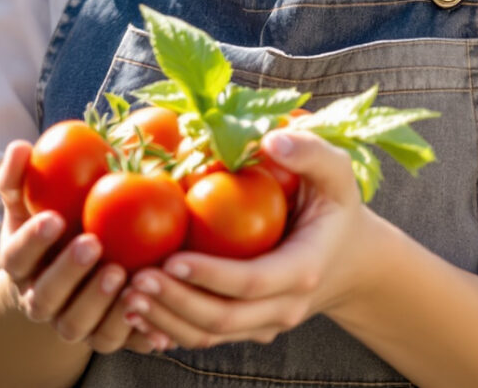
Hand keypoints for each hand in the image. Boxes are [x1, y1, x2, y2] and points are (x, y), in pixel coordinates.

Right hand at [0, 139, 169, 353]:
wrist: (70, 269)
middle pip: (45, 297)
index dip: (32, 240)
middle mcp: (38, 301)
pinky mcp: (100, 337)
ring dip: (98, 302)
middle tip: (94, 243)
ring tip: (122, 272)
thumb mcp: (33, 197)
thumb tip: (20, 147)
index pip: (16, 255)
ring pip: (76, 326)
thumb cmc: (55, 219)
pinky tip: (152, 306)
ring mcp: (68, 324)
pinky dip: (132, 328)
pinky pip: (114, 340)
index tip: (54, 217)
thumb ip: (21, 175)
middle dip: (68, 273)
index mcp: (19, 265)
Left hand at [121, 130, 382, 349]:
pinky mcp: (247, 327)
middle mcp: (284, 307)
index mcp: (303, 271)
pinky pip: (204, 337)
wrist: (351, 261)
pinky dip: (169, 329)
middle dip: (175, 302)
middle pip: (223, 318)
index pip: (251, 282)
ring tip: (126, 295)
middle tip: (134, 279)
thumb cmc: (335, 208)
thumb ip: (311, 152)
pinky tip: (136, 313)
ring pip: (209, 335)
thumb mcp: (337, 174)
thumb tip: (270, 140)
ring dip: (165, 320)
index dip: (210, 275)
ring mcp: (264, 323)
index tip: (170, 259)